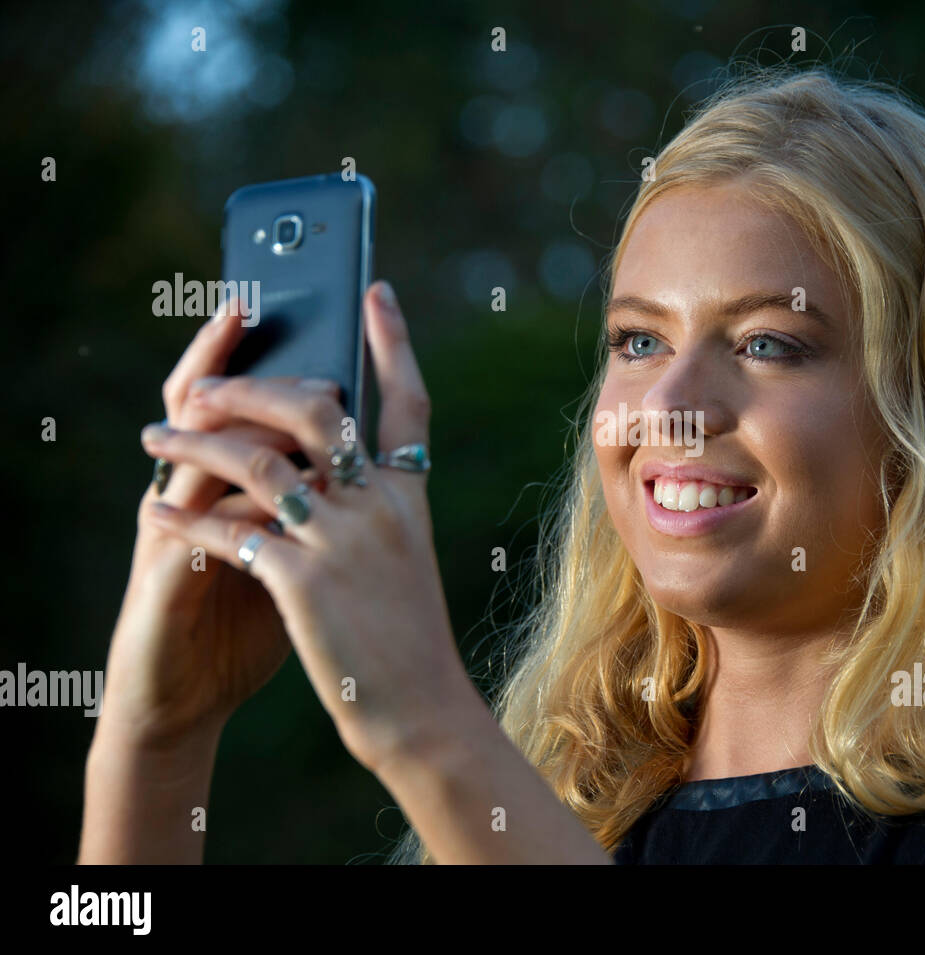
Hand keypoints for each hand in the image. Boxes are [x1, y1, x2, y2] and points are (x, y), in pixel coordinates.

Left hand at [138, 282, 464, 773]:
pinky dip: (184, 518)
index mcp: (409, 496)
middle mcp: (381, 506)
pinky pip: (230, 530)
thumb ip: (372, 502)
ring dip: (197, 442)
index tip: (376, 291)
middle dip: (253, 386)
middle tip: (205, 384)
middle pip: (317, 409)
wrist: (420, 708)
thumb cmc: (405, 633)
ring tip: (155, 436)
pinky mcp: (303, 582)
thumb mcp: (403, 556)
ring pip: (259, 460)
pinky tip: (155, 512)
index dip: (393, 342)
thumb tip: (325, 457)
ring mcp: (343, 541)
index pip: (408, 401)